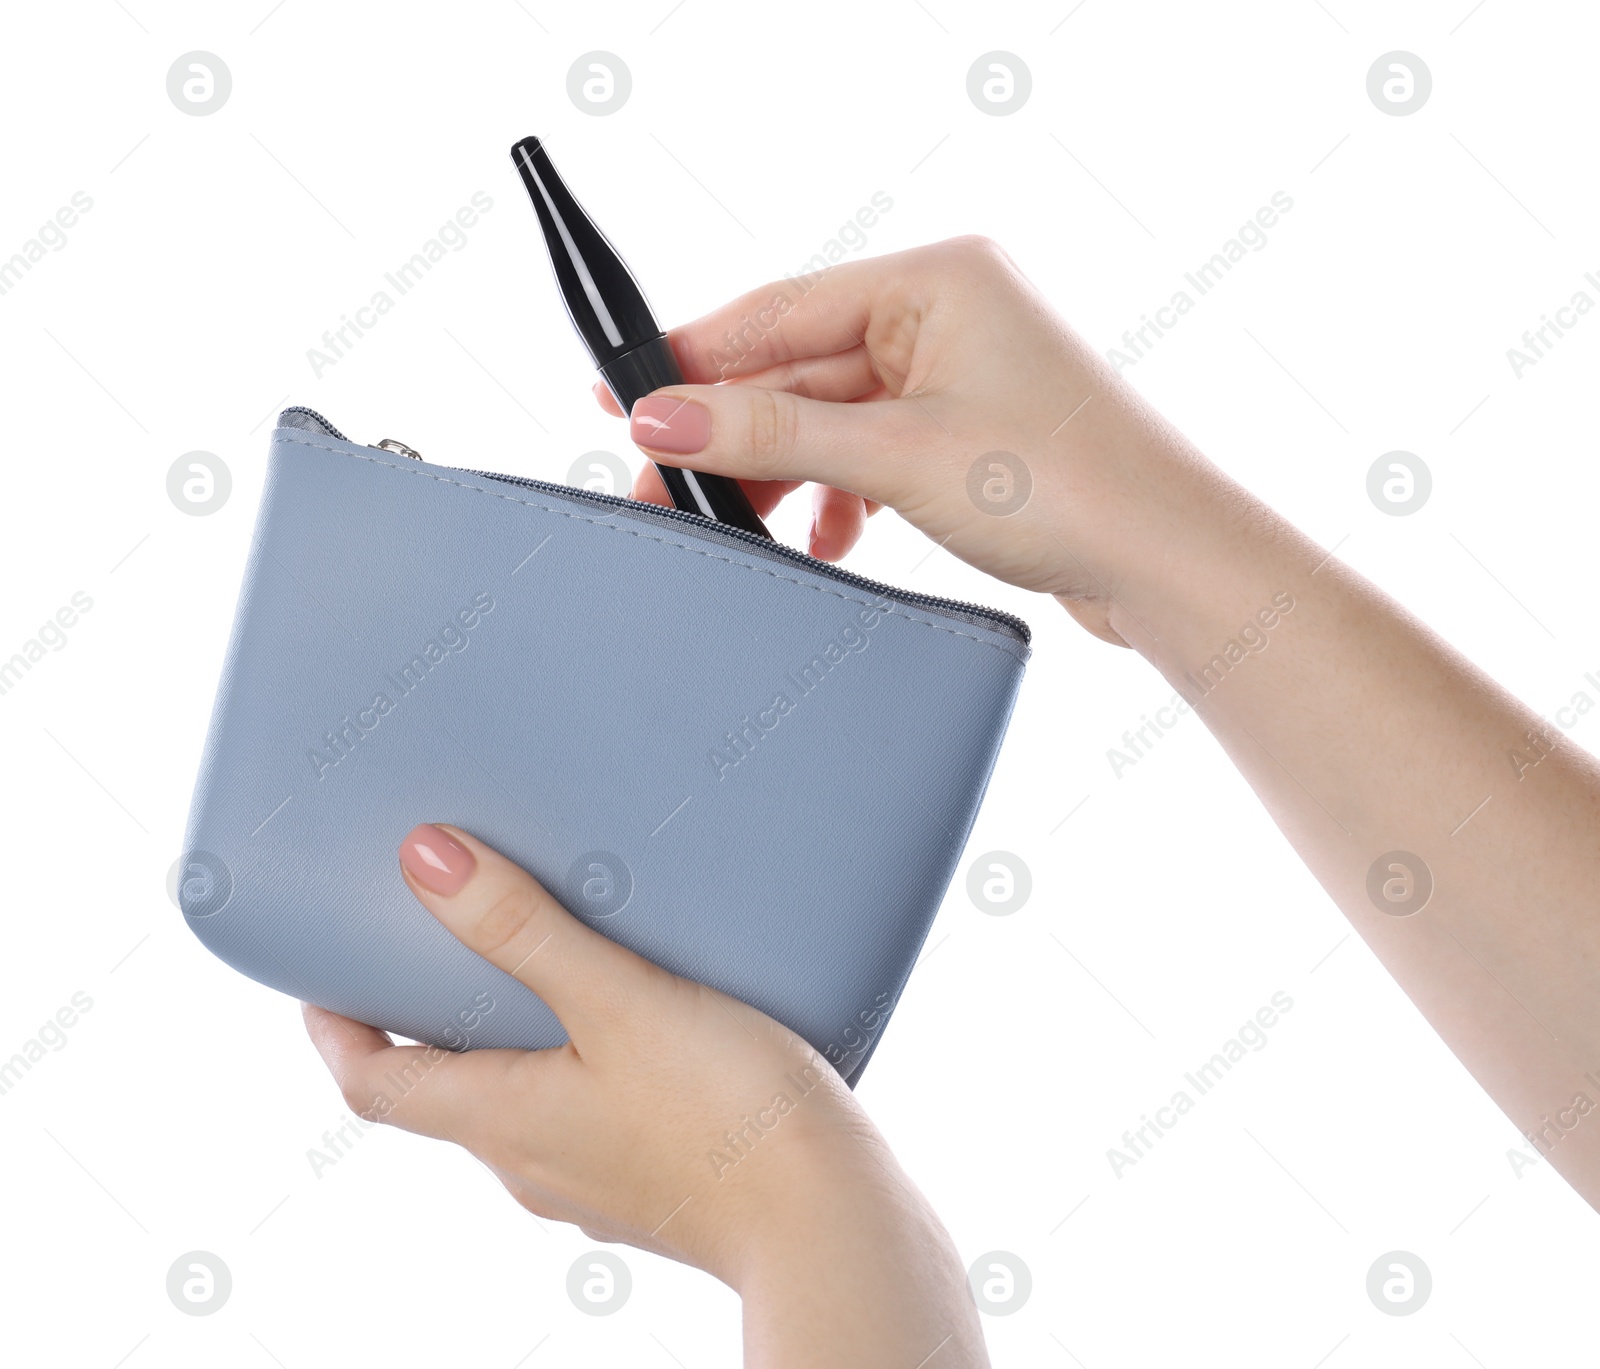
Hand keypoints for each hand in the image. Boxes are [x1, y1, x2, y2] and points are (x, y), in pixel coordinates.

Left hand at [304, 824, 986, 1364]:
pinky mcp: (655, 1179)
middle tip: (437, 942)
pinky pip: (586, 1113)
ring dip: (508, 1038)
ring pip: (519, 1100)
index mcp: (503, 1122)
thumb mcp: (618, 1002)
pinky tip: (637, 1022)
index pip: (374, 1083)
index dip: (335, 1030)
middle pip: (444, 1089)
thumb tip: (423, 861)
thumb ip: (522, 929)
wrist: (833, 1221)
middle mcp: (533, 1162)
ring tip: (542, 962)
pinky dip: (577, 1062)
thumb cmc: (728, 1118)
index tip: (322, 977)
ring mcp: (594, 1180)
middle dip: (427, 1019)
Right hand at [599, 235, 1226, 645]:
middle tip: (666, 486)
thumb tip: (665, 421)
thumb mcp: (896, 454)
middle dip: (737, 434)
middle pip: (801, 367)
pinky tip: (831, 539)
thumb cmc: (1070, 487)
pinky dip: (842, 496)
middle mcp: (949, 313)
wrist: (1168, 566)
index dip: (695, 360)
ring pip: (833, 417)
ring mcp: (962, 376)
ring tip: (750, 527)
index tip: (627, 401)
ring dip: (790, 474)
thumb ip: (769, 435)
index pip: (780, 309)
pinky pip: (873, 453)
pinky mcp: (971, 437)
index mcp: (939, 277)